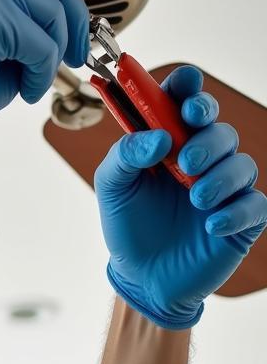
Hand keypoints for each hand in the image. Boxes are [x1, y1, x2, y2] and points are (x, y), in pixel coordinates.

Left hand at [96, 65, 266, 329]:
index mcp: (168, 143)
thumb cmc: (128, 224)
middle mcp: (200, 160)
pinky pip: (256, 205)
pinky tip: (212, 224)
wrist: (142, 277)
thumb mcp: (112, 187)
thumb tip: (156, 136)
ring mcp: (224, 189)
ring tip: (195, 198)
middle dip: (207, 138)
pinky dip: (236, 211)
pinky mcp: (241, 220)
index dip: (188, 88)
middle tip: (185, 160)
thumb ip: (124, 155)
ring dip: (220, 177)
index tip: (184, 86)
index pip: (184, 102)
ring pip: (242, 164)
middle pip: (219, 130)